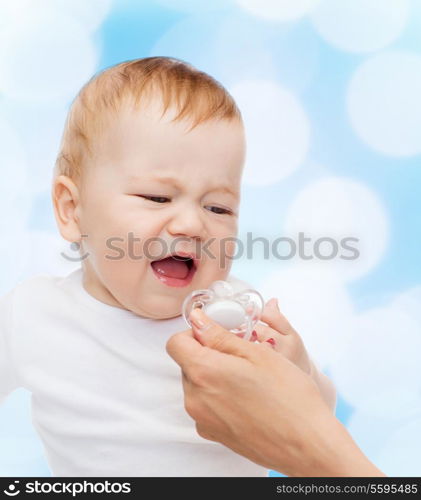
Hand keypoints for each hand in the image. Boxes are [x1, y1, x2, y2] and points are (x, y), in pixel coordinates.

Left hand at [166, 309, 384, 476]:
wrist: (307, 443)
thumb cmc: (288, 396)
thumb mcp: (255, 353)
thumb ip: (219, 335)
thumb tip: (198, 320)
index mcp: (203, 372)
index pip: (175, 344)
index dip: (194, 334)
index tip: (215, 335)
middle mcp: (195, 399)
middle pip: (187, 364)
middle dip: (207, 354)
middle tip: (240, 356)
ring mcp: (202, 420)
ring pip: (197, 384)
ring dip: (214, 375)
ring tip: (247, 379)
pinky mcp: (213, 434)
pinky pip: (206, 405)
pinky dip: (219, 397)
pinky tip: (246, 399)